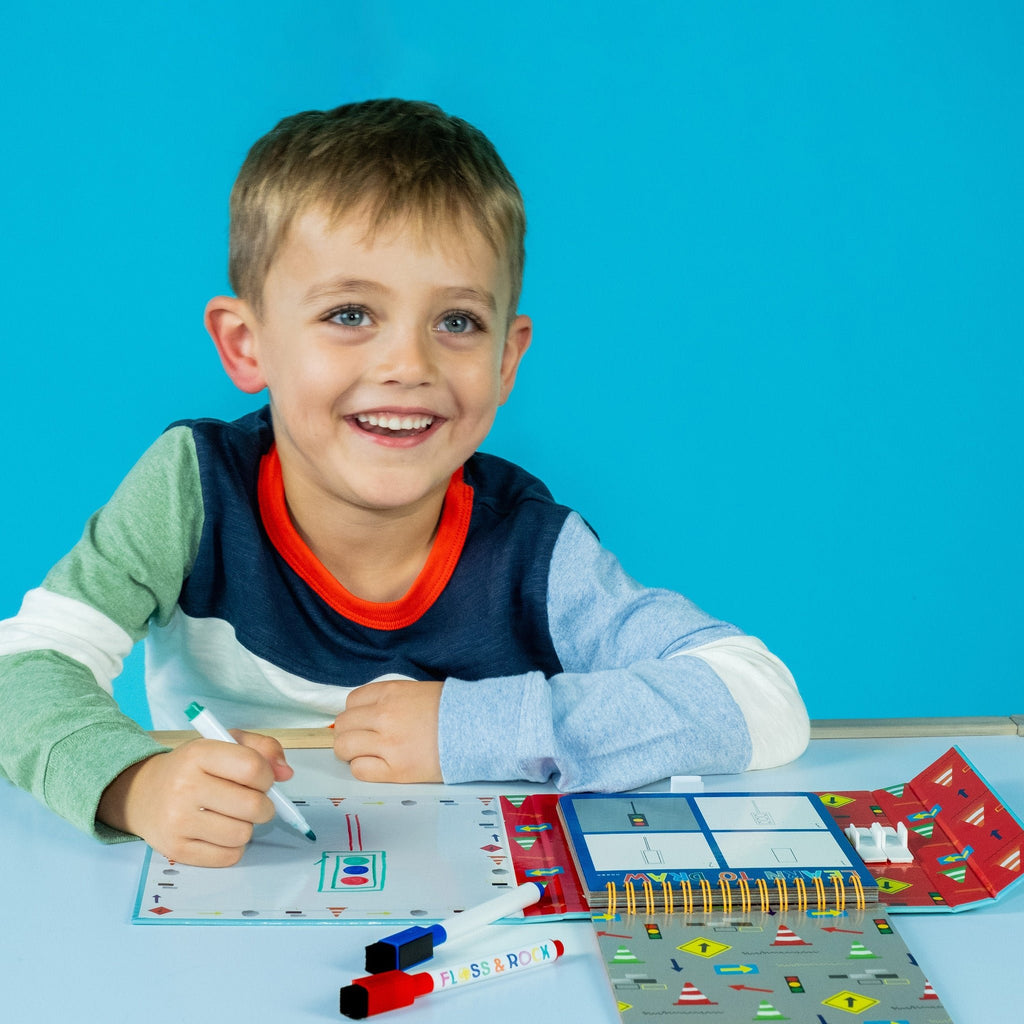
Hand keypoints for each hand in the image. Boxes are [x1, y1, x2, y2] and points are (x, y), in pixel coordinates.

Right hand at [97, 731, 293, 866]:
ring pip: (243, 834)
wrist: (141, 793)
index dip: (267, 776)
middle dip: (264, 806)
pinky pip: (228, 857)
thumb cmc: (193, 767)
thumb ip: (263, 749)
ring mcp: (177, 821)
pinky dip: (233, 847)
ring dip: (247, 827)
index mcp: (199, 753)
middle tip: (252, 801)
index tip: (261, 779)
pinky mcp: (176, 850)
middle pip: (253, 806)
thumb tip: (287, 773)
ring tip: (233, 816)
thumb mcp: (225, 743)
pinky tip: (221, 832)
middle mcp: (185, 786)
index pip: (252, 768)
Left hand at [332, 679, 442, 783]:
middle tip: (364, 740)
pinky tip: (378, 765)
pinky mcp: (395, 770)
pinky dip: (363, 768)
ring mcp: (388, 743)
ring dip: (351, 752)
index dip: (355, 714)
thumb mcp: (418, 692)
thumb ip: (390, 700)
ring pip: (344, 748)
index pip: (351, 702)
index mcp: (390, 692)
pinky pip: (359, 770)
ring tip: (369, 754)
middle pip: (342, 725)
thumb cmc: (453, 711)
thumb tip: (367, 714)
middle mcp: (384, 715)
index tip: (364, 722)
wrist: (479, 729)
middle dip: (350, 733)